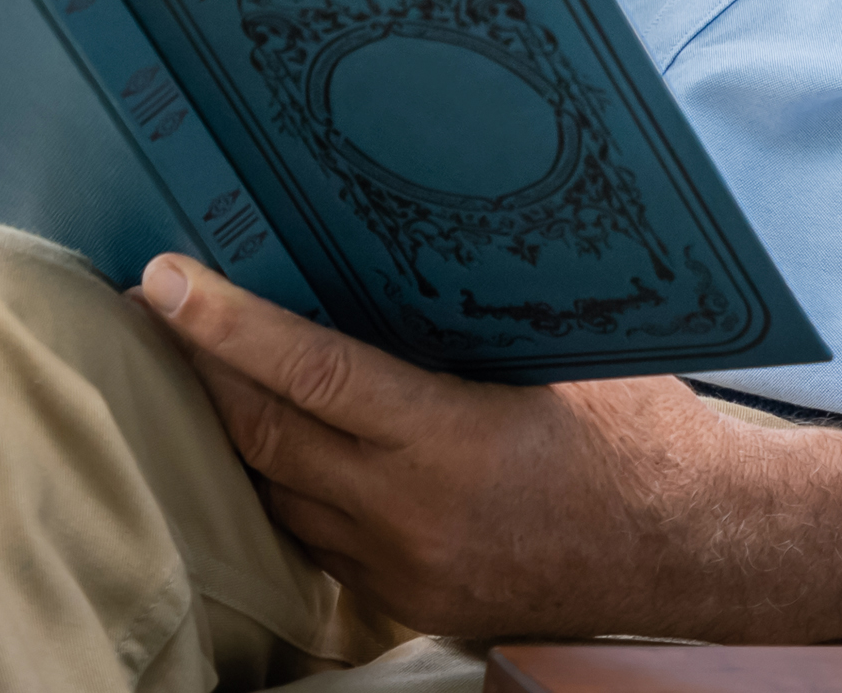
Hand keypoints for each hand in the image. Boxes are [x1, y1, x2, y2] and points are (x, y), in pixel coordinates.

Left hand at [133, 253, 758, 640]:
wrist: (700, 551)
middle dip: (195, 367)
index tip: (164, 279)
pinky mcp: (412, 604)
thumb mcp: (562, 350)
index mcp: (453, 443)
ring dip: (230, 430)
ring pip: (278, 496)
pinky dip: (283, 485)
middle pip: (265, 439)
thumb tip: (387, 237)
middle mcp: (415, 518)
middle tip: (142, 303)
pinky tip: (267, 438)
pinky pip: (317, 539)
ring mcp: (407, 572)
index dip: (227, 325)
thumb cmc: (642, 430)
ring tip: (189, 361)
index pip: (311, 377)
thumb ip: (471, 317)